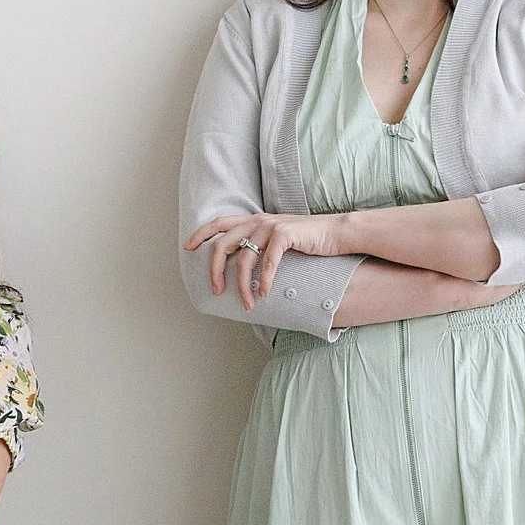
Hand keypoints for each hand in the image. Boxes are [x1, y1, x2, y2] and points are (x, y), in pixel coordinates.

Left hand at [185, 210, 351, 310]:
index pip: (219, 223)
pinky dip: (264, 281)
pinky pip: (267, 262)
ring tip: (248, 304)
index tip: (187, 248)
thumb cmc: (308, 242)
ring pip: (244, 259)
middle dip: (215, 271)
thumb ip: (259, 246)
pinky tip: (266, 294)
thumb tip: (242, 268)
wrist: (337, 233)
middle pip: (223, 245)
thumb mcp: (277, 241)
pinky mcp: (285, 234)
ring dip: (243, 286)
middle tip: (217, 291)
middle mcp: (257, 221)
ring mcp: (270, 226)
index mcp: (253, 220)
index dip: (201, 234)